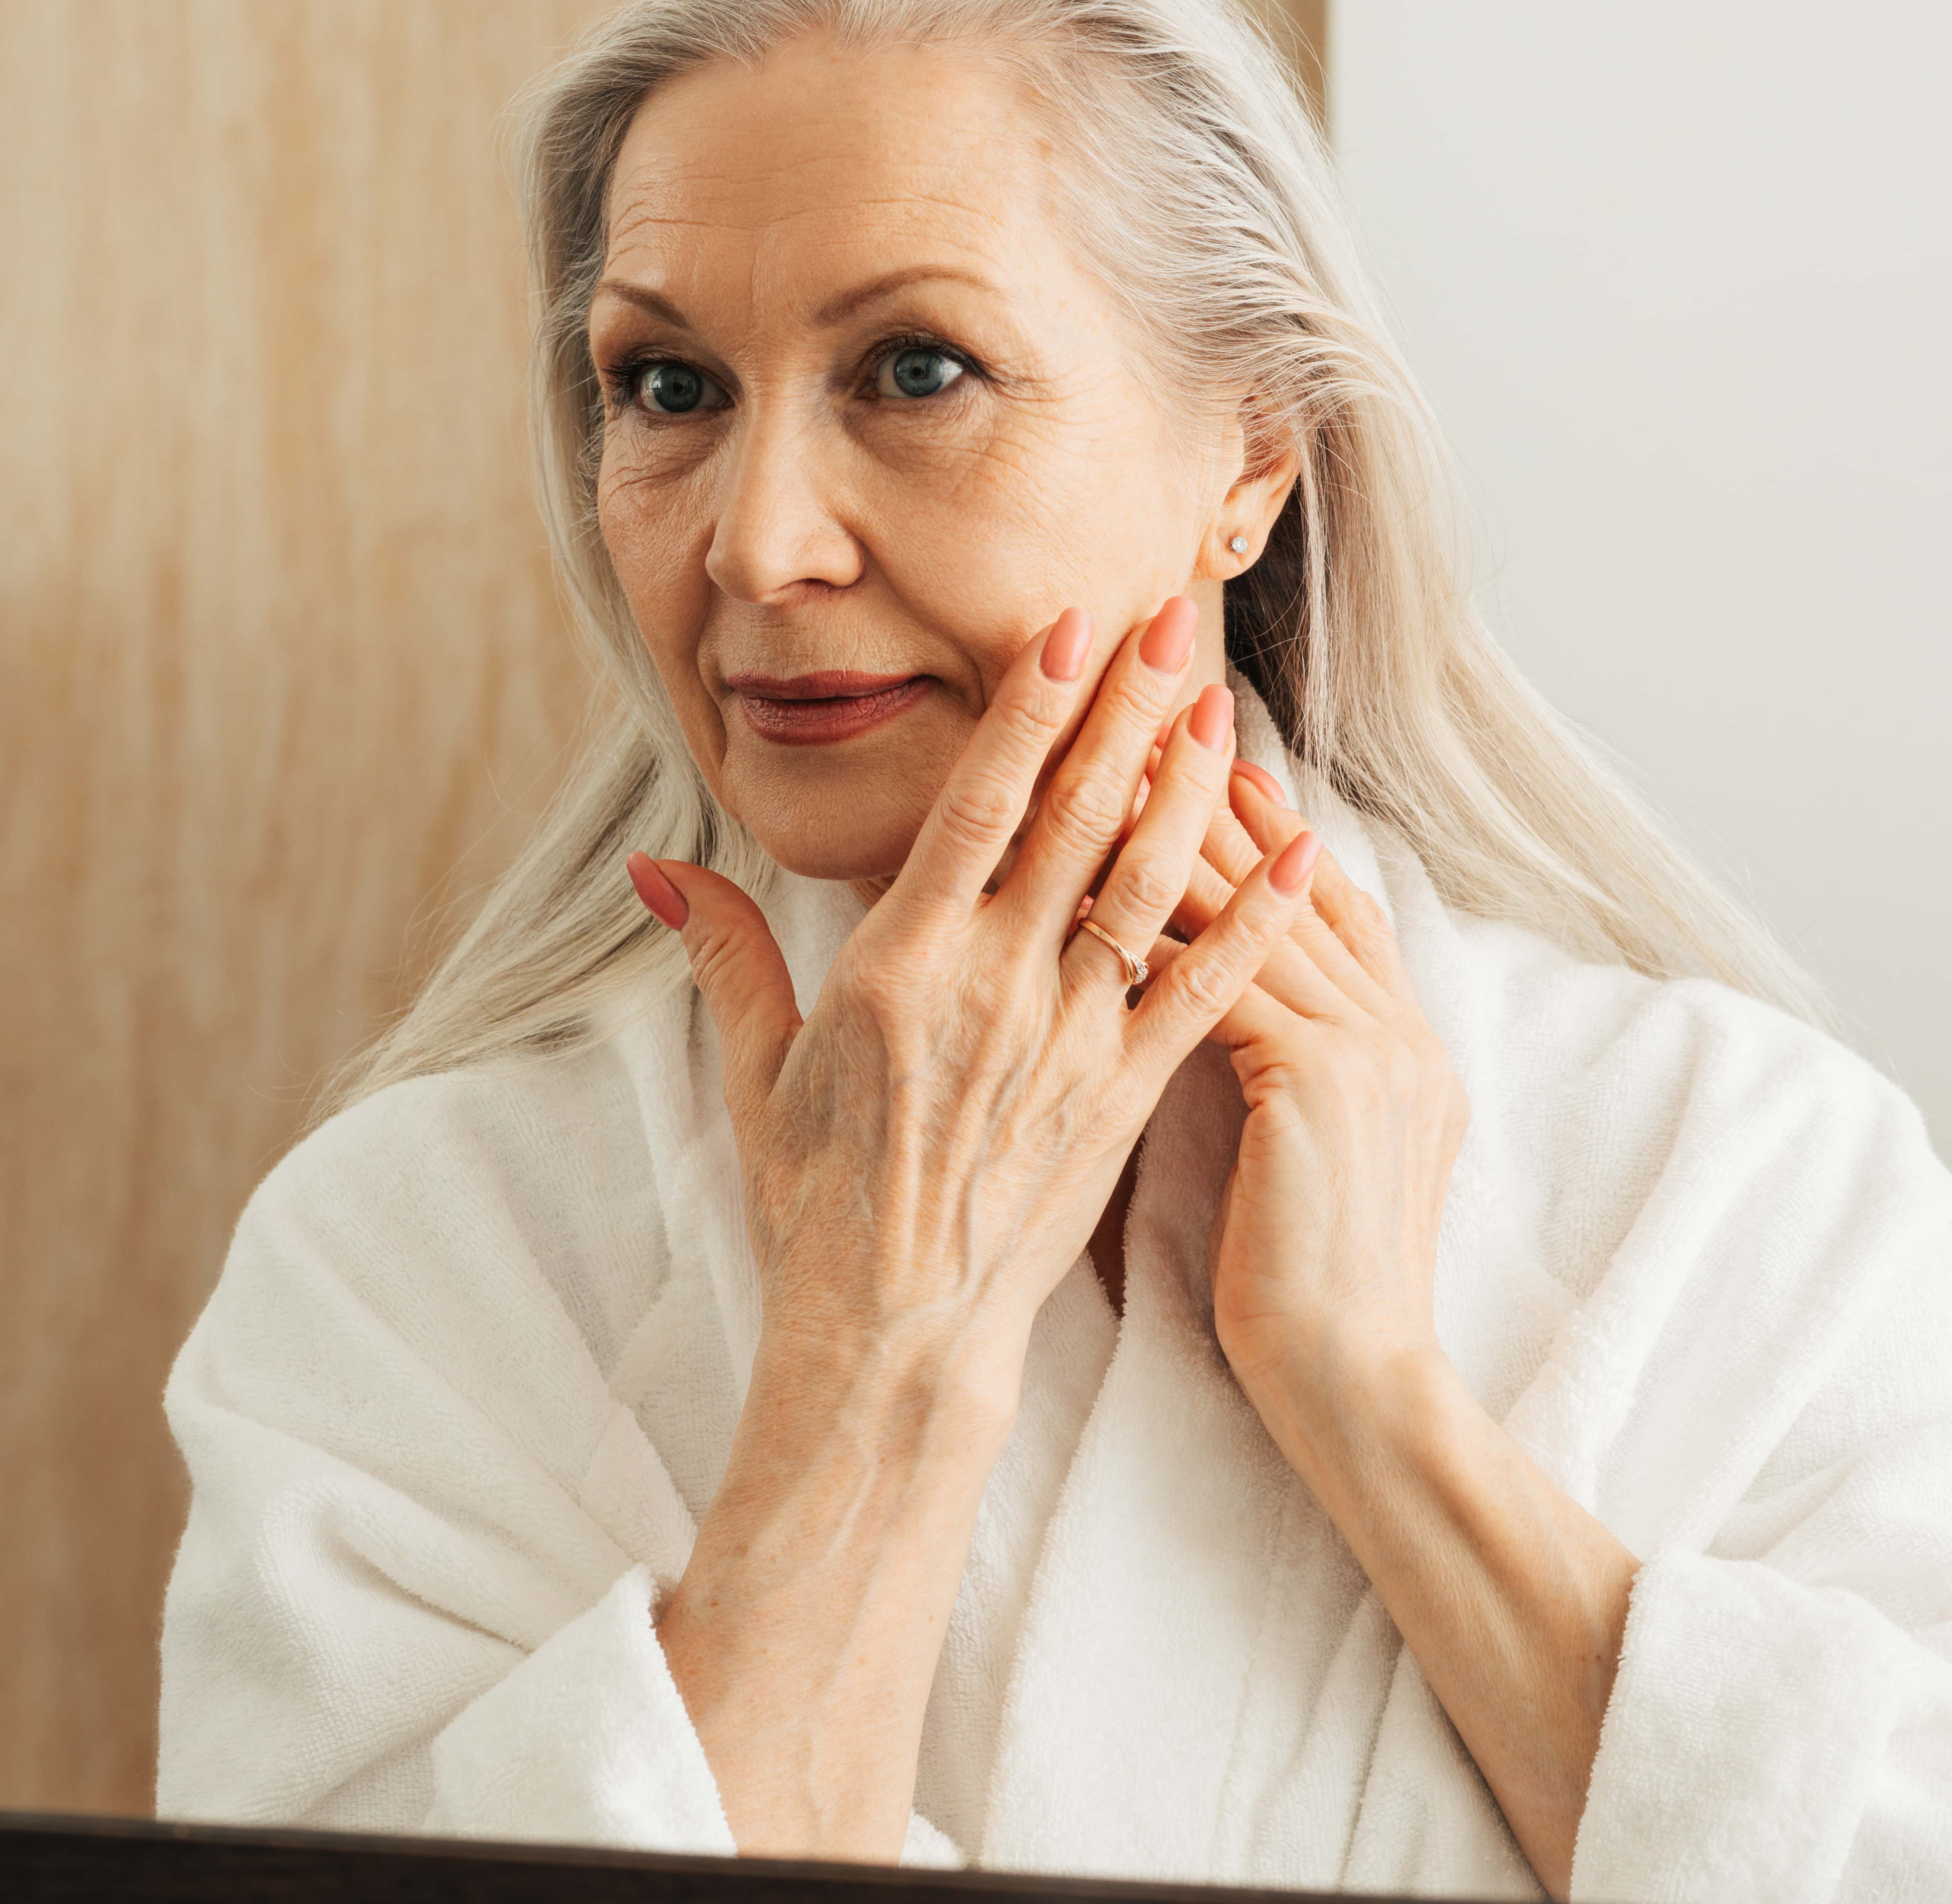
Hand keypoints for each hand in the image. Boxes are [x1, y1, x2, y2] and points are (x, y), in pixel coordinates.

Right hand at [634, 598, 1316, 1401]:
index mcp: (902, 963)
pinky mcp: (1122, 1099)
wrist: (890, 1334)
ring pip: (1147, 888)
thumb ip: (724, 954)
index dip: (1030, 707)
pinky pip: (1203, 993)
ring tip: (1225, 709)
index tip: (1072, 624)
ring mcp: (1067, 1041)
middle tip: (1174, 617)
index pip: (978, 802)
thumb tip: (650, 868)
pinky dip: (1257, 921)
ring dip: (1192, 791)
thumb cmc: (813, 1204)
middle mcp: (993, 986)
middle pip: (1077, 818)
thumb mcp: (753, 1072)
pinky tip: (1301, 858)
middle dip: (1129, 710)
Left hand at [1174, 759, 1470, 1406]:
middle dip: (1224, 800)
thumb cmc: (1311, 1296)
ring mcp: (1369, 1053)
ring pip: (1258, 915)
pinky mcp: (1320, 1083)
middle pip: (1298, 885)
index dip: (1277, 833)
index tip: (1222, 761)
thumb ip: (1303, 1081)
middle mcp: (1398, 1035)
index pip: (1333, 911)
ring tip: (1115, 767)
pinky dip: (1164, 930)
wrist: (1356, 1384)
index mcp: (1405, 1053)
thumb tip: (1252, 1029)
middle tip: (1156, 717)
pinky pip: (1227, 977)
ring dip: (1183, 837)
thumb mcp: (1319, 1163)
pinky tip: (1098, 883)